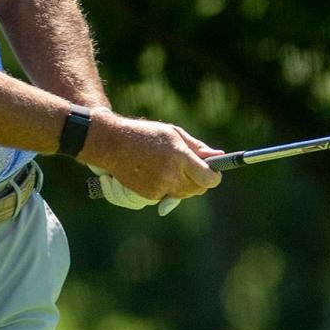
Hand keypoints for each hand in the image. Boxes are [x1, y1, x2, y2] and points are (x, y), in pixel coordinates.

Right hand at [84, 114, 223, 207]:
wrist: (112, 145)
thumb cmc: (144, 135)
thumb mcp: (173, 134)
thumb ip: (196, 147)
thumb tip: (217, 156)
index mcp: (180, 157)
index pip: (208, 178)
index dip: (214, 176)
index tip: (215, 172)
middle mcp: (171, 175)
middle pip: (198, 189)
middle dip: (200, 181)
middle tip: (194, 169)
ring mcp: (160, 187)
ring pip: (184, 194)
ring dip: (185, 185)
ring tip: (173, 168)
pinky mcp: (149, 196)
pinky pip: (168, 196)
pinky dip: (168, 188)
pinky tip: (158, 174)